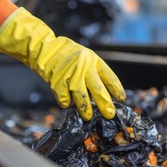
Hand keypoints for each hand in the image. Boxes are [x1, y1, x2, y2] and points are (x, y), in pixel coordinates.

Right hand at [0, 7, 125, 119]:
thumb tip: (102, 96)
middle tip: (109, 114)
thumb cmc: (67, 56)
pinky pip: (64, 98)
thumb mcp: (85, 58)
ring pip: (81, 95)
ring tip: (88, 117)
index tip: (121, 99)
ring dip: (85, 108)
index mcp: (93, 60)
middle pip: (97, 89)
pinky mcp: (57, 81)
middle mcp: (84, 66)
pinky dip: (66, 103)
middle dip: (104, 104)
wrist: (45, 49)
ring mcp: (70, 73)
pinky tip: (67, 104)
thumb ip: (93, 73)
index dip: (116, 89)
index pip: (109, 76)